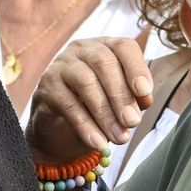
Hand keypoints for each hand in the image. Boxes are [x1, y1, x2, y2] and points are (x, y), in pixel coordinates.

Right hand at [26, 36, 153, 160]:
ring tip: (119, 137)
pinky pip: (67, 104)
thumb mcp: (120, 101)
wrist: (60, 129)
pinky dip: (85, 125)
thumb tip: (144, 100)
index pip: (123, 47)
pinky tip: (98, 142)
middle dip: (121, 95)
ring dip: (105, 113)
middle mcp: (80, 50)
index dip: (136, 68)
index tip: (145, 92)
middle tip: (133, 122)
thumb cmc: (95, 107)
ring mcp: (60, 66)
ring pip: (85, 82)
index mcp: (104, 47)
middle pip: (103, 63)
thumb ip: (134, 97)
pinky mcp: (45, 88)